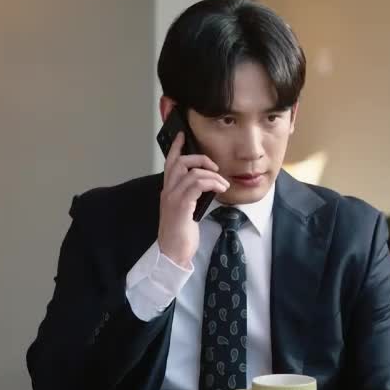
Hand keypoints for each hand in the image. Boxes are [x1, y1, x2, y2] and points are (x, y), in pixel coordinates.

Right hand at [158, 132, 228, 265]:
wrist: (172, 253)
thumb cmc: (180, 235)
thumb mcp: (184, 211)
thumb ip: (189, 196)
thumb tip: (204, 186)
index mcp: (168, 191)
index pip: (169, 163)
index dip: (176, 148)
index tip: (183, 135)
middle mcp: (167, 191)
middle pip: (180, 162)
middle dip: (200, 159)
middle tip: (215, 166)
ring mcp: (173, 198)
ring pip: (191, 172)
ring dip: (211, 174)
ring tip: (222, 184)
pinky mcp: (181, 206)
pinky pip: (197, 185)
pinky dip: (211, 183)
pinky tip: (220, 189)